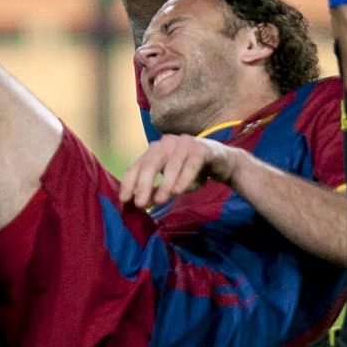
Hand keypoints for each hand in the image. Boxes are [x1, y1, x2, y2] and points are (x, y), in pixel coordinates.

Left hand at [118, 135, 236, 210]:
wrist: (222, 161)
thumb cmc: (191, 171)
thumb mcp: (171, 182)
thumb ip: (155, 189)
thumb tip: (139, 204)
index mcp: (155, 148)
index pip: (137, 164)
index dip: (129, 182)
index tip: (123, 200)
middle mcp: (167, 143)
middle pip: (151, 163)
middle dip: (143, 184)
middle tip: (139, 204)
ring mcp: (185, 143)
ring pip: (171, 164)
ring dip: (165, 183)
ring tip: (159, 200)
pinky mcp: (202, 149)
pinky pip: (191, 164)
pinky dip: (184, 178)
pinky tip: (179, 191)